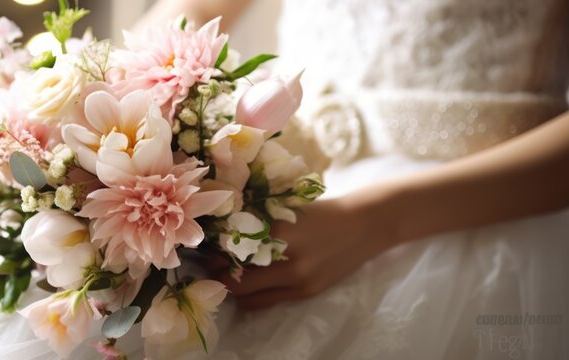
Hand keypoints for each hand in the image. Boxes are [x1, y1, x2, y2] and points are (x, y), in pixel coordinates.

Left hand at [212, 192, 397, 309]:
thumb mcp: (287, 211)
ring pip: (249, 295)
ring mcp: (298, 280)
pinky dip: (253, 295)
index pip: (232, 249)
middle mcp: (287, 260)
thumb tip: (221, 232)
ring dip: (233, 287)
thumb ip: (258, 222)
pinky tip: (248, 283)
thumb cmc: (323, 211)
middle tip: (209, 263)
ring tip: (226, 274)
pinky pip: (267, 302)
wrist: (365, 224)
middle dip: (218, 273)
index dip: (213, 251)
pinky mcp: (307, 292)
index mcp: (279, 232)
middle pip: (236, 278)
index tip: (203, 246)